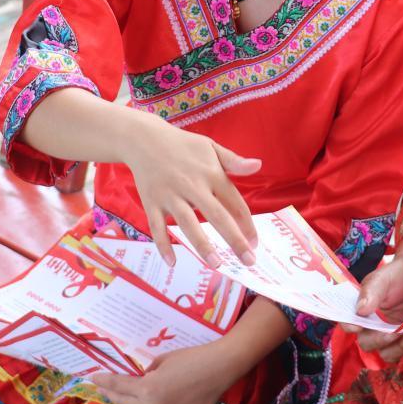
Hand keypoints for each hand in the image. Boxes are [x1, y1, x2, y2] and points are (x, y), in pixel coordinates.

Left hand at [92, 342, 234, 403]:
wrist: (221, 367)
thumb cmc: (192, 357)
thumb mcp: (163, 360)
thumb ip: (148, 372)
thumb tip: (141, 379)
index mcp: (148, 390)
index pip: (119, 387)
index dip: (104, 382)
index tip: (93, 378)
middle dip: (113, 395)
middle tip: (104, 388)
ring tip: (126, 395)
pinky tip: (155, 401)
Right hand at [125, 116, 259, 266]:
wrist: (143, 139)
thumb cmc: (183, 145)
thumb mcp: (211, 147)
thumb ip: (234, 161)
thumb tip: (258, 165)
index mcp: (211, 173)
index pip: (234, 202)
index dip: (247, 224)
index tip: (255, 244)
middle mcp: (192, 186)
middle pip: (216, 216)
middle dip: (234, 240)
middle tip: (249, 261)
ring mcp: (170, 195)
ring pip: (188, 224)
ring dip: (202, 245)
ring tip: (216, 264)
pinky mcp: (151, 202)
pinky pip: (157, 227)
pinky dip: (163, 245)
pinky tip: (172, 262)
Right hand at [338, 252, 402, 362]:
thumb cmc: (396, 275)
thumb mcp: (382, 280)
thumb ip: (371, 292)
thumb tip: (360, 310)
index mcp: (362, 312)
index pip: (348, 322)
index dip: (349, 326)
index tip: (357, 326)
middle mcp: (373, 327)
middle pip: (367, 344)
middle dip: (380, 341)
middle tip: (394, 332)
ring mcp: (391, 336)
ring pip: (389, 354)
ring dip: (401, 347)